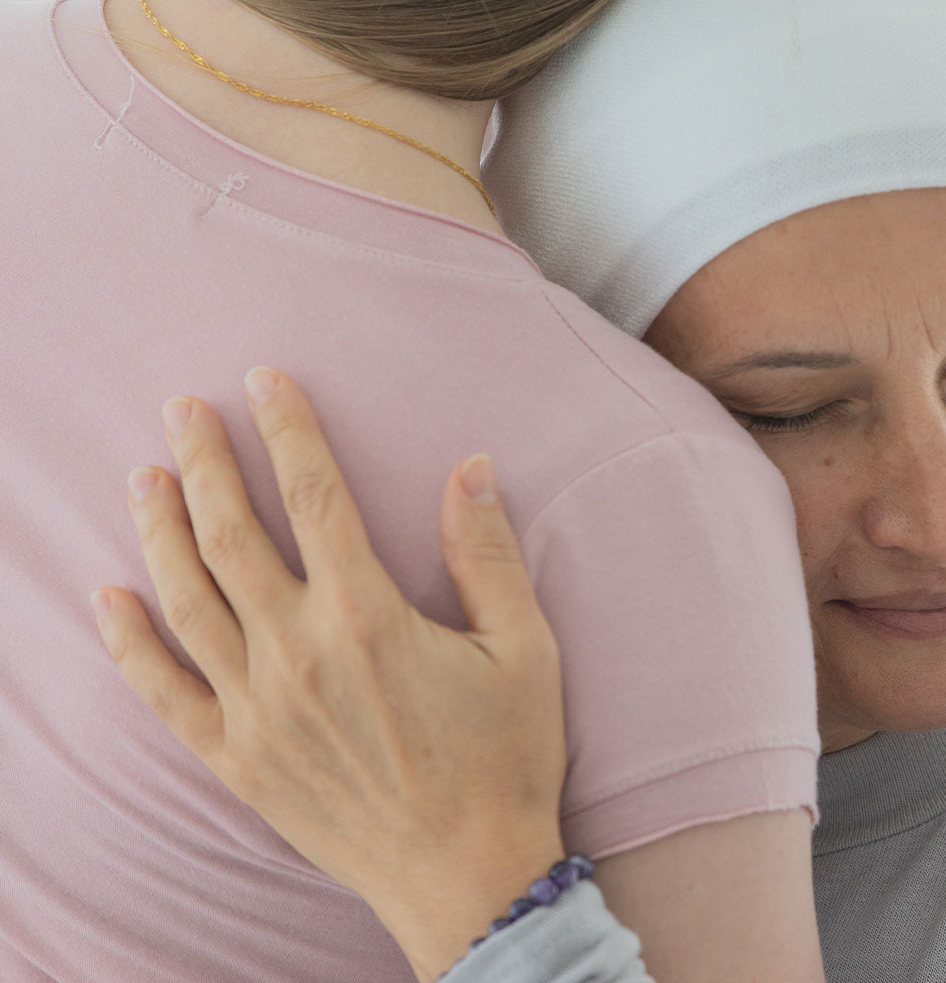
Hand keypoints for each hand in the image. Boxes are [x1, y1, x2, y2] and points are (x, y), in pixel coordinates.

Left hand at [91, 368, 567, 982]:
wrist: (467, 876)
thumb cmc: (506, 759)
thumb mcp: (524, 650)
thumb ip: (487, 556)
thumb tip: (470, 469)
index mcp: (368, 616)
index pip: (314, 497)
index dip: (287, 430)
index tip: (265, 382)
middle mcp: (298, 652)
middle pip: (231, 534)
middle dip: (203, 462)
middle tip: (183, 411)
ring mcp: (257, 708)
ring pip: (187, 599)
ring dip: (160, 530)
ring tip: (144, 477)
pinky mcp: (237, 759)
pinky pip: (164, 692)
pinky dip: (131, 642)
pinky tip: (110, 598)